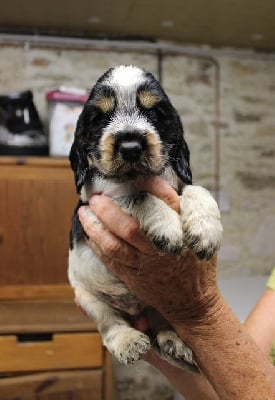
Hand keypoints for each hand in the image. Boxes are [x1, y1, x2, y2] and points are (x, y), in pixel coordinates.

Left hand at [78, 177, 218, 326]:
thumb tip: (164, 189)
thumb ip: (185, 216)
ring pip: (113, 245)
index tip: (138, 179)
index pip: (167, 205)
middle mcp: (160, 251)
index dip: (153, 189)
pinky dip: (97, 247)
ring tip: (84, 213)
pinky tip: (88, 235)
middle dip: (108, 211)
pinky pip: (110, 261)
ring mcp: (144, 266)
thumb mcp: (202, 239)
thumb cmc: (196, 267)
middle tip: (96, 198)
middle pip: (129, 228)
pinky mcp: (133, 278)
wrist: (191, 303)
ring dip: (95, 228)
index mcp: (180, 237)